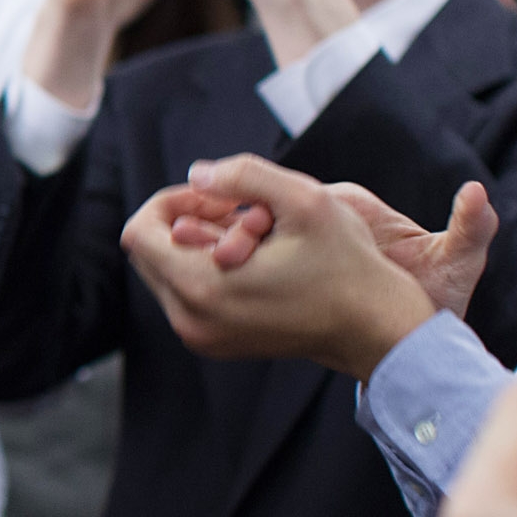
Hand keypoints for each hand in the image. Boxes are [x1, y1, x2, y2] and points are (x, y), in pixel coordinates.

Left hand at [119, 157, 445, 374]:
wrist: (377, 330)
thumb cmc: (348, 265)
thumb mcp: (306, 200)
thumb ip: (242, 174)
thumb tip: (196, 174)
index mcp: (200, 289)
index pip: (139, 232)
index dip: (171, 201)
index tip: (218, 196)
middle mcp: (189, 320)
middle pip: (148, 252)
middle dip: (185, 220)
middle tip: (239, 210)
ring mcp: (200, 336)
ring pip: (167, 271)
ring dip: (200, 242)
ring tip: (255, 234)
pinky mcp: (214, 342)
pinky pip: (187, 294)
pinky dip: (208, 267)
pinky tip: (254, 257)